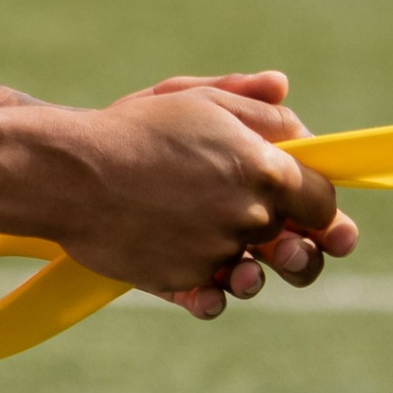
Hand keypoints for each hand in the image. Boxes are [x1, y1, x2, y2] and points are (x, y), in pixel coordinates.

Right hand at [53, 71, 353, 313]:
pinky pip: (212, 301)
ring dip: (255, 274)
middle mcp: (250, 217)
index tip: (304, 204)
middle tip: (290, 245)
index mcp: (266, 170)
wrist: (69, 174)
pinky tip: (212, 290)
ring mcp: (217, 254)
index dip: (319, 203)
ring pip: (256, 277)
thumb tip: (285, 90)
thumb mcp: (195, 99)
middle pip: (302, 247)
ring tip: (244, 266)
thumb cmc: (133, 129)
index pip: (323, 200)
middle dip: (300, 246)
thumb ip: (251, 102)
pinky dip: (213, 298)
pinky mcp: (182, 282)